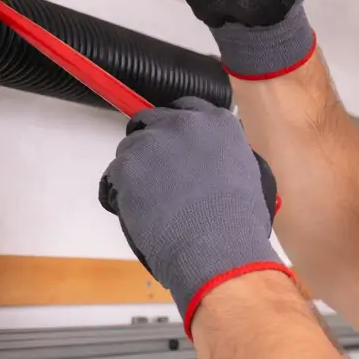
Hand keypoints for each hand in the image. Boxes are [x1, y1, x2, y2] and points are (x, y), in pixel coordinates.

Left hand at [99, 97, 291, 332]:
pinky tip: (138, 215)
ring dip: (135, 172)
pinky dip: (119, 195)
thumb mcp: (246, 175)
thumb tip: (207, 164)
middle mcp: (184, 122)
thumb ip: (221, 157)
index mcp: (218, 122)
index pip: (185, 110)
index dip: (175, 132)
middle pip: (151, 122)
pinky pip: (112, 177)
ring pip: (129, 150)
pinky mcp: (127, 165)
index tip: (174, 149)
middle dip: (151, 147)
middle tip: (156, 178)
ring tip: (150, 206)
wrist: (217, 249)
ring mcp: (152, 142)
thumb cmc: (239, 224)